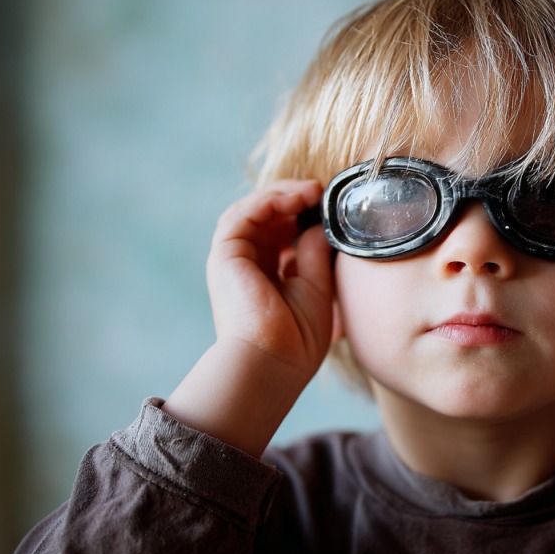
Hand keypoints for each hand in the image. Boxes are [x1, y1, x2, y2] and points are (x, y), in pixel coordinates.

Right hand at [207, 180, 333, 375]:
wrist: (275, 362)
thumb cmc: (298, 337)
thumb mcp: (318, 286)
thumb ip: (316, 252)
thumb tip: (321, 222)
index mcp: (270, 274)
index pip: (282, 231)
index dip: (304, 213)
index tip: (330, 206)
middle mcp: (249, 264)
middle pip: (267, 217)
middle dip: (294, 198)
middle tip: (321, 191)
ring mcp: (234, 259)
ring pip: (253, 210)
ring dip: (282, 194)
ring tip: (312, 191)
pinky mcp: (224, 255)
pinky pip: (242, 214)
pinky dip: (268, 200)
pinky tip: (295, 199)